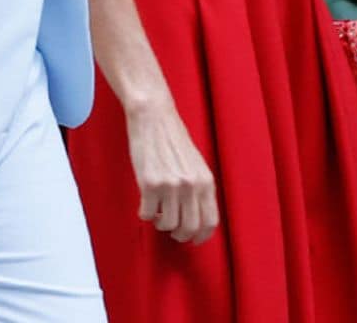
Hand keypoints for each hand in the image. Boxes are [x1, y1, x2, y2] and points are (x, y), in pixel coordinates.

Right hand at [126, 98, 218, 244]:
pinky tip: (146, 202)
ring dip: (161, 223)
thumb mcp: (195, 164)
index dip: (201, 236)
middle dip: (180, 234)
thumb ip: (199, 188)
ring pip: (167, 225)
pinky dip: (146, 213)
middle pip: (190, 228)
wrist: (154, 117)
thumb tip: (197, 219)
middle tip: (172, 230)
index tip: (193, 239)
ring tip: (158, 211)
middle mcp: (191, 185)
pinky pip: (147, 215)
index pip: (210, 222)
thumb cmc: (173, 139)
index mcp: (205, 180)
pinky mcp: (149, 184)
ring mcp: (170, 185)